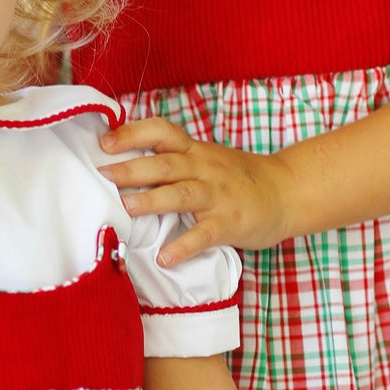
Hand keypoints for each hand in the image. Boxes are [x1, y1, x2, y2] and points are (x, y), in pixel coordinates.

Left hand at [101, 118, 291, 263]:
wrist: (286, 191)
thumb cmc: (238, 177)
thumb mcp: (207, 159)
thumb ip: (174, 160)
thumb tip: (125, 163)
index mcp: (195, 151)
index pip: (161, 131)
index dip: (132, 134)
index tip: (104, 142)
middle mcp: (204, 168)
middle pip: (165, 164)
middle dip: (132, 168)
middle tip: (103, 175)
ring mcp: (218, 196)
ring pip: (182, 194)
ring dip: (152, 200)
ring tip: (126, 207)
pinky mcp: (230, 223)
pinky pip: (204, 234)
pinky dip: (184, 247)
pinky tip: (166, 258)